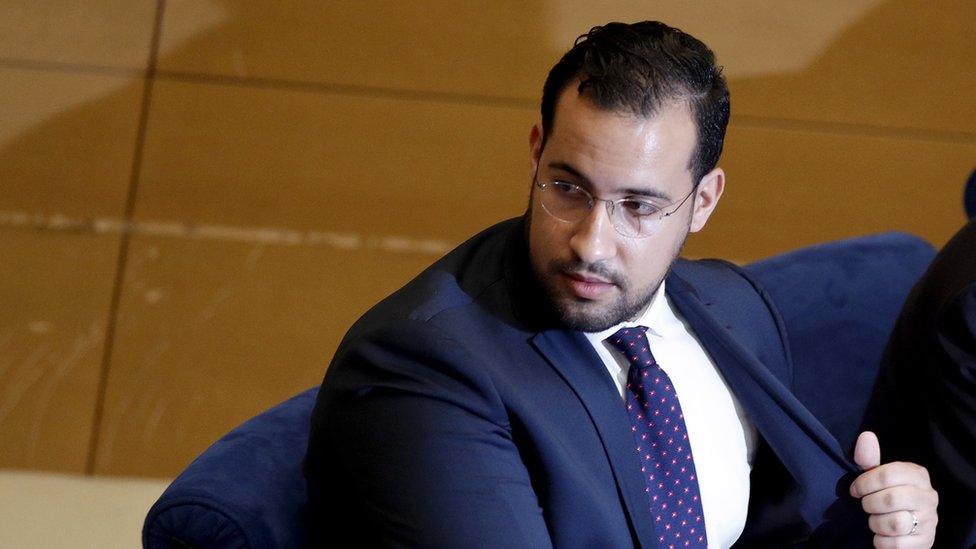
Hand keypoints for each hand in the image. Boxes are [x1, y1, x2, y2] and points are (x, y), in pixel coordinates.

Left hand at [850, 431, 938, 547]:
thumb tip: (866, 436)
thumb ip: (869, 459)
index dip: (864, 483)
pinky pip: (895, 544)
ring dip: (875, 523)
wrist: (905, 527)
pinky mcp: (925, 542)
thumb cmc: (887, 495)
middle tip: (866, 506)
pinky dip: (881, 541)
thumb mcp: (877, 476)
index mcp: (917, 474)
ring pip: (894, 523)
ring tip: (875, 520)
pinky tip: (882, 535)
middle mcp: (928, 496)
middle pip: (889, 499)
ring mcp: (930, 520)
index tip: (855, 490)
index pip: (886, 474)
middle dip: (869, 504)